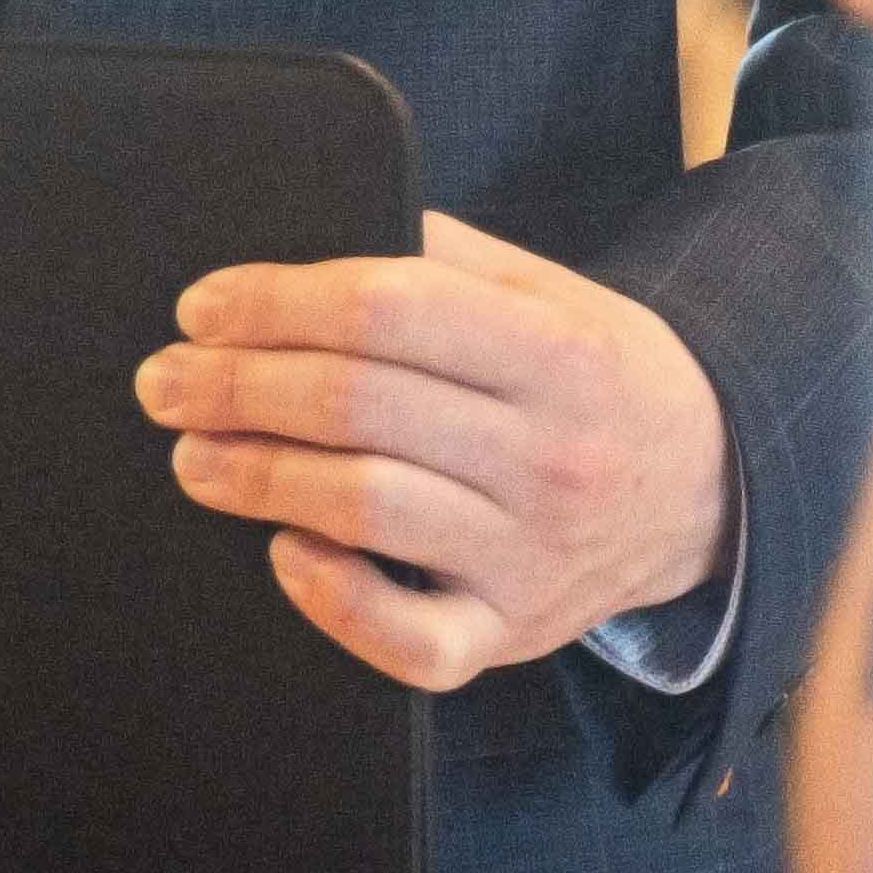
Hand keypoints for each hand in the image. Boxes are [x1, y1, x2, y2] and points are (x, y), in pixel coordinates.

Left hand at [141, 213, 727, 688]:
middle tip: (165, 380)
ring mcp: (532, 554)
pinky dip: (334, 600)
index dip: (276, 302)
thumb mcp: (550, 292)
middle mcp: (550, 454)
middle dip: (237, 387)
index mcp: (556, 351)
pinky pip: (412, 643)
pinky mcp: (514, 633)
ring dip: (256, 478)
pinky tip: (284, 552)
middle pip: (358, 407)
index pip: (387, 307)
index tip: (203, 306)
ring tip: (192, 454)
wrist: (707, 490)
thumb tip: (317, 229)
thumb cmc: (597, 375)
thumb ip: (446, 258)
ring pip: (366, 511)